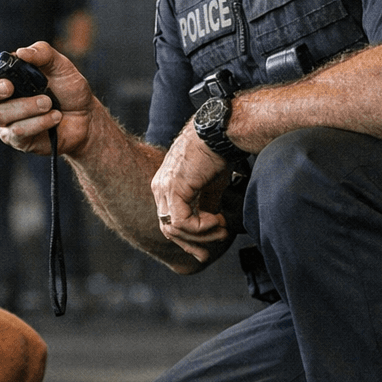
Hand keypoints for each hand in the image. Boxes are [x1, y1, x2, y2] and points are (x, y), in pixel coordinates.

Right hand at [0, 42, 95, 156]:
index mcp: (5, 74)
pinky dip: (38, 122)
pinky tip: (54, 117)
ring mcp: (5, 120)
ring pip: (0, 114)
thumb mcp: (60, 65)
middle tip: (9, 87)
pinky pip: (17, 131)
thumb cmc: (69, 90)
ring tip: (49, 103)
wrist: (86, 118)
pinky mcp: (16, 139)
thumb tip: (22, 53)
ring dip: (27, 106)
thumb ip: (43, 53)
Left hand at [152, 125, 235, 262]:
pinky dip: (201, 227)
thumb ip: (206, 206)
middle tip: (212, 248)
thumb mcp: (210, 187)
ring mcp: (164, 188)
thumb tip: (211, 224)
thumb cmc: (217, 154)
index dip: (188, 238)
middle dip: (191, 244)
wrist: (219, 134)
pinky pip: (182, 221)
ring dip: (202, 235)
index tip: (209, 246)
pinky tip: (218, 220)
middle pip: (168, 229)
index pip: (169, 222)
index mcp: (165, 187)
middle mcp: (160, 188)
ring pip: (174, 228)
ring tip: (222, 229)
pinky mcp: (174, 188)